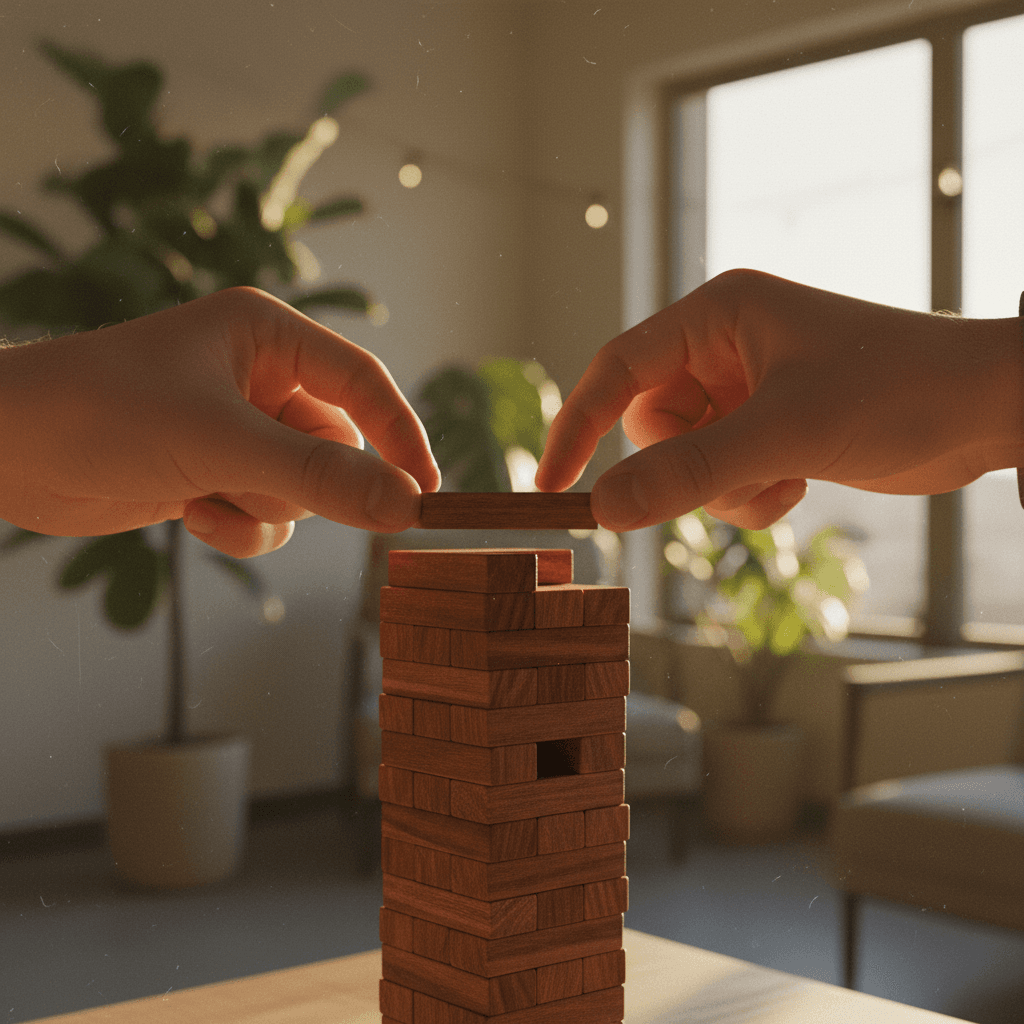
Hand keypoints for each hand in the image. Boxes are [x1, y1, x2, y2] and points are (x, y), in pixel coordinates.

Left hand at [0, 287, 440, 555]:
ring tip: (209, 493)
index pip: (364, 383)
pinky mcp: (216, 471)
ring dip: (267, 505)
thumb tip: (407, 506)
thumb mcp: (222, 441)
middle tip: (292, 500)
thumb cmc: (101, 412)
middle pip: (338, 444)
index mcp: (268, 335)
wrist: (3, 450)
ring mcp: (238, 428)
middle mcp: (260, 377)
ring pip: (305, 488)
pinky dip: (239, 524)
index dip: (400, 437)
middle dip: (311, 482)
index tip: (426, 494)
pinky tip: (190, 511)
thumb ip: (321, 475)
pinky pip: (269, 512)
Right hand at [537, 269, 1023, 530]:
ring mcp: (746, 390)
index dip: (577, 425)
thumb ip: (689, 472)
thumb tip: (603, 509)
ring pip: (683, 459)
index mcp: (718, 314)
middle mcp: (724, 347)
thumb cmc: (897, 389)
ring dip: (721, 488)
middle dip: (684, 464)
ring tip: (781, 478)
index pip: (617, 369)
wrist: (985, 410)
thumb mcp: (784, 432)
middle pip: (649, 423)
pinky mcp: (768, 428)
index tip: (553, 484)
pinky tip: (797, 484)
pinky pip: (719, 476)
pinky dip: (748, 495)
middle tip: (732, 475)